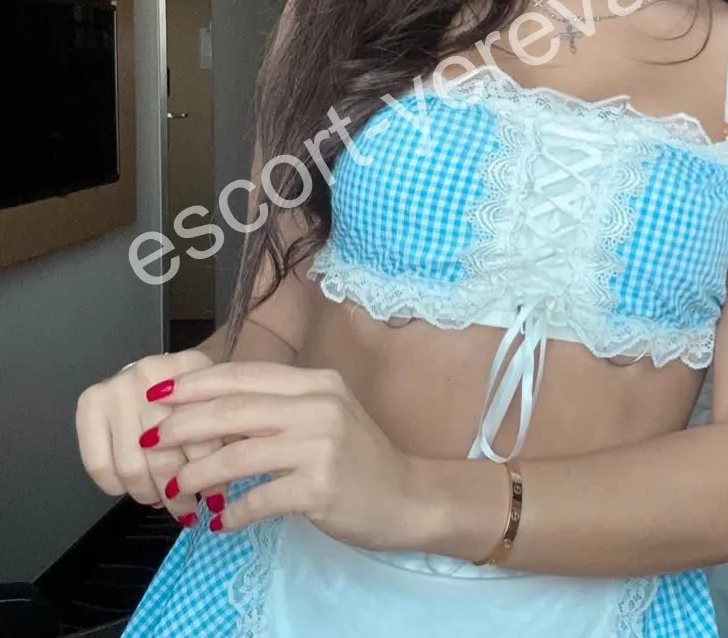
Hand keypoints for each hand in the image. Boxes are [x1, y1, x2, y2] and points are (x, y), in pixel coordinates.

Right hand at [76, 349, 222, 527]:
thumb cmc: (192, 392)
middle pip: (164, 453)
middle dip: (177, 492)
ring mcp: (117, 386)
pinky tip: (131, 487)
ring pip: (131, 464)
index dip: (209, 474)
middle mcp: (151, 372)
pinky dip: (116, 486)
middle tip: (187, 510)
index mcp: (191, 366)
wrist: (159, 372)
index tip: (215, 498)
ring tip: (161, 501)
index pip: (202, 435)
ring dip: (147, 493)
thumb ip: (225, 436)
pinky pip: (98, 463)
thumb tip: (218, 496)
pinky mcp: (89, 402)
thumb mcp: (218, 402)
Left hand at [142, 362, 424, 548]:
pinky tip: (221, 521)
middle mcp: (319, 405)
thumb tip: (209, 414)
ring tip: (175, 484)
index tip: (160, 395)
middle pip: (235, 410)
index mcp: (316, 382)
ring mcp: (321, 445)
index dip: (198, 384)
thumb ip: (277, 410)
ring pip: (240, 454)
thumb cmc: (358, 456)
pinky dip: (233, 512)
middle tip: (152, 439)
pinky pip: (260, 498)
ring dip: (199, 472)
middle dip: (185, 424)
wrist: (406, 496)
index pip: (245, 375)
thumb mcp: (322, 417)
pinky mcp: (320, 487)